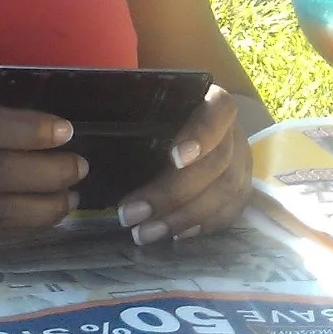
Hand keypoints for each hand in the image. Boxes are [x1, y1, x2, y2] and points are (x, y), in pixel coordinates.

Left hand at [114, 85, 250, 244]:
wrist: (190, 120)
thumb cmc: (158, 108)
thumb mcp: (146, 98)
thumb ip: (130, 103)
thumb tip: (90, 123)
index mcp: (213, 101)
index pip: (218, 111)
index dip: (202, 134)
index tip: (175, 157)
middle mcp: (234, 134)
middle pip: (216, 163)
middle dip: (172, 193)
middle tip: (131, 214)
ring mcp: (242, 164)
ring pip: (224, 193)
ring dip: (182, 218)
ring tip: (144, 233)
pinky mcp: (241, 191)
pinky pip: (229, 212)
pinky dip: (201, 226)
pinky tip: (174, 236)